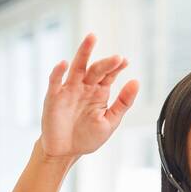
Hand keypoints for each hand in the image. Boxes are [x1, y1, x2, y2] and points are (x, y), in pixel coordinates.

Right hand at [39, 33, 138, 159]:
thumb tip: (136, 81)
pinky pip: (56, 81)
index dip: (116, 67)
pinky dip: (58, 72)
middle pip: (95, 69)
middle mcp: (84, 87)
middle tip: (117, 57)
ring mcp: (69, 90)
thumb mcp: (110, 121)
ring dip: (83, 53)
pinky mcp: (54, 97)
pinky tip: (64, 64)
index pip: (109, 75)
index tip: (125, 61)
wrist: (65, 152)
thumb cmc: (87, 137)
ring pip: (77, 67)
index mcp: (99, 93)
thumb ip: (123, 102)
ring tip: (91, 39)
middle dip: (106, 63)